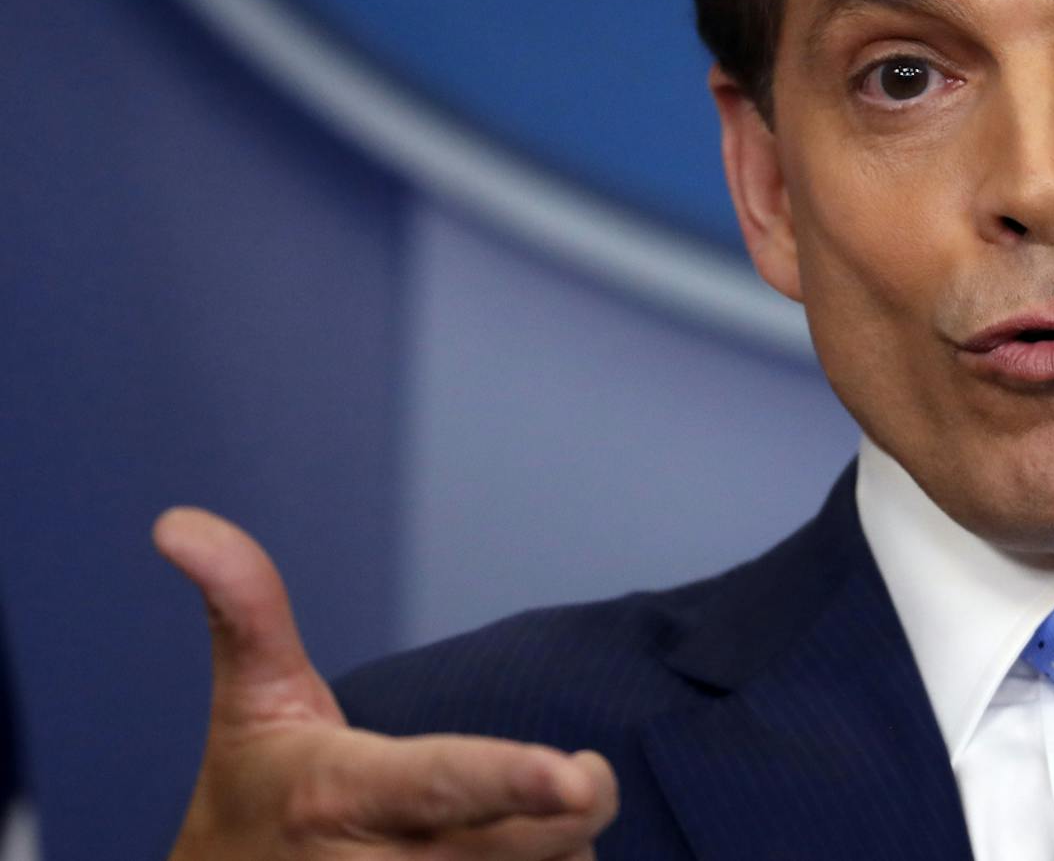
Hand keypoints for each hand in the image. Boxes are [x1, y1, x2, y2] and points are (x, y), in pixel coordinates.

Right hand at [154, 508, 618, 859]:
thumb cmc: (258, 796)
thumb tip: (179, 522)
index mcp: (345, 795)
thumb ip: (248, 606)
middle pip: (531, 841)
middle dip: (574, 807)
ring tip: (514, 829)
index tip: (577, 777)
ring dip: (564, 850)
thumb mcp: (252, 701)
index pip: (444, 783)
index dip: (512, 779)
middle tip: (577, 778)